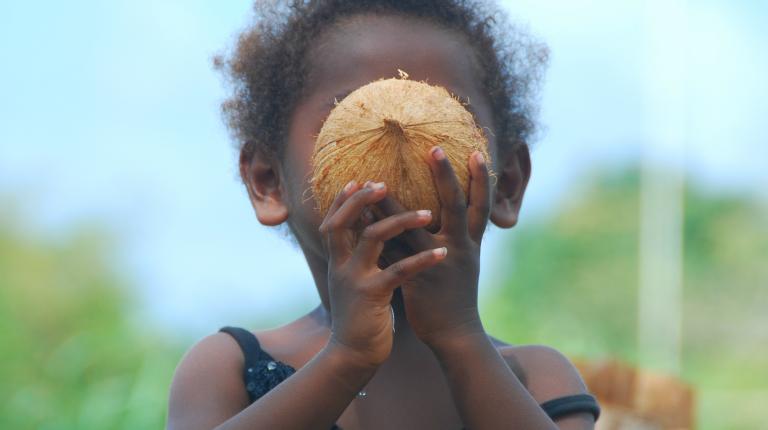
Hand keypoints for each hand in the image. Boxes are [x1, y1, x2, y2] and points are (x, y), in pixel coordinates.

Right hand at [320, 180, 446, 367]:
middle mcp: (342, 266)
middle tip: (383, 183)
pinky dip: (421, 260)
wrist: (352, 355)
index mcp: (338, 261)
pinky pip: (399, 271)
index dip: (342, 201)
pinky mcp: (372, 296)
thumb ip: (360, 259)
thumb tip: (373, 234)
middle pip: (343, 222)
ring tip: (428, 213)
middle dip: (362, 200)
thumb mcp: (355, 283)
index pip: (334, 221)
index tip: (357, 181)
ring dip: (400, 221)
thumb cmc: (361, 316)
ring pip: (372, 238)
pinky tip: (443, 254)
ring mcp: (355, 279)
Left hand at [376, 147, 490, 350]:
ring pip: (415, 227)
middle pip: (455, 205)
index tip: (476, 151)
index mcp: (472, 244)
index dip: (481, 180)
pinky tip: (362, 221)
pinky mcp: (418, 279)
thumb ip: (455, 238)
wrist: (455, 335)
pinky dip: (379, 235)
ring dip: (395, 203)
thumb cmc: (456, 296)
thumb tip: (442, 213)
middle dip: (446, 176)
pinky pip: (394, 251)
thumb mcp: (465, 263)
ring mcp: (440, 263)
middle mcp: (460, 248)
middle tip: (435, 148)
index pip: (480, 205)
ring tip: (377, 180)